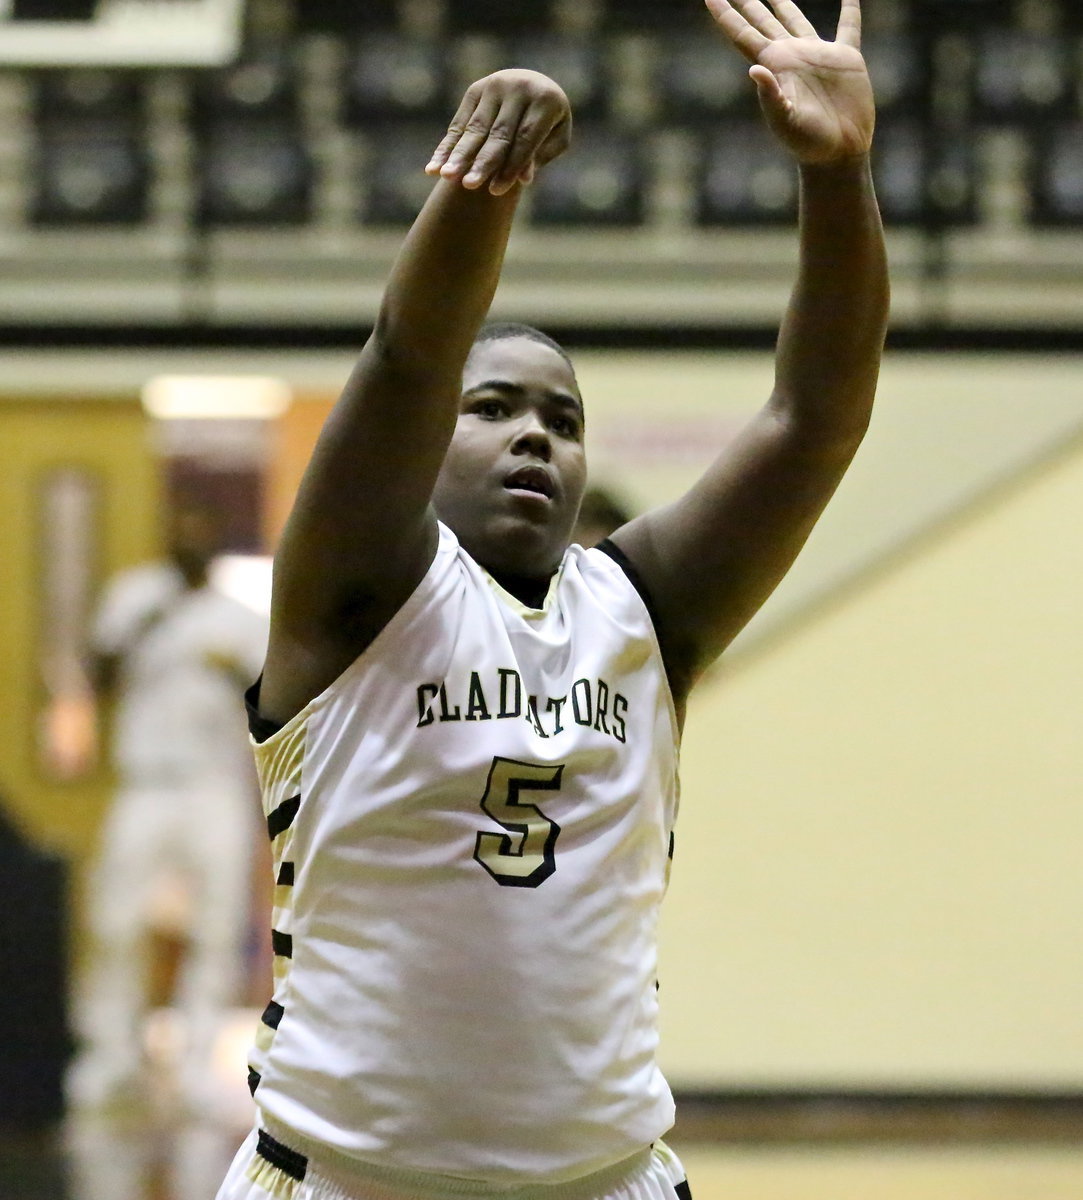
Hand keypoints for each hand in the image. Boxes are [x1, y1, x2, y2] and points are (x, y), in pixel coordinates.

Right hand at [425, 70, 571, 195]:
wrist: (534, 85)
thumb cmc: (549, 123)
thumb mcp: (555, 138)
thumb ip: (540, 156)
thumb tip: (523, 178)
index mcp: (545, 99)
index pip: (526, 138)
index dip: (511, 166)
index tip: (496, 192)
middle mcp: (518, 87)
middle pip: (498, 133)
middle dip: (482, 162)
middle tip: (469, 186)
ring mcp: (494, 86)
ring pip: (475, 128)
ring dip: (459, 155)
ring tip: (446, 177)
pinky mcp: (475, 91)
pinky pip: (459, 124)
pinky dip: (446, 148)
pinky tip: (433, 168)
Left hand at [705, 0, 874, 164]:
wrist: (838, 153)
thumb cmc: (807, 143)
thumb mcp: (784, 121)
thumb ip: (770, 97)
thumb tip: (755, 69)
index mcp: (773, 66)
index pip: (743, 35)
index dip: (726, 15)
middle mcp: (791, 56)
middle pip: (763, 21)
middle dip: (748, 2)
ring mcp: (817, 55)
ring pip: (796, 19)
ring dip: (784, 2)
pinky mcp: (846, 59)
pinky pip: (848, 27)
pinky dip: (850, 9)